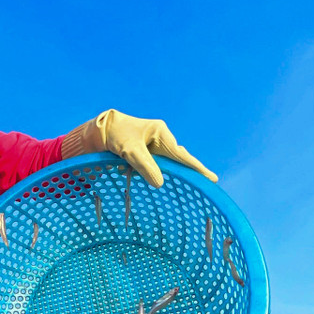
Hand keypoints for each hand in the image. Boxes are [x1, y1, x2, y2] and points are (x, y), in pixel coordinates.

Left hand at [63, 109, 216, 186]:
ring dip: (145, 170)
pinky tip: (122, 166)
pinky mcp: (147, 149)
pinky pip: (148, 163)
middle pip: (171, 160)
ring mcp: (154, 143)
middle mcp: (161, 137)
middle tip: (193, 179)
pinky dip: (138, 168)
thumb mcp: (129, 152)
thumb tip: (159, 183)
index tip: (212, 178)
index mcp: (161, 133)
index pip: (181, 155)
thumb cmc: (116, 136)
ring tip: (125, 165)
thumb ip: (144, 166)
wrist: (101, 130)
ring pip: (158, 164)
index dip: (196, 168)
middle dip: (168, 170)